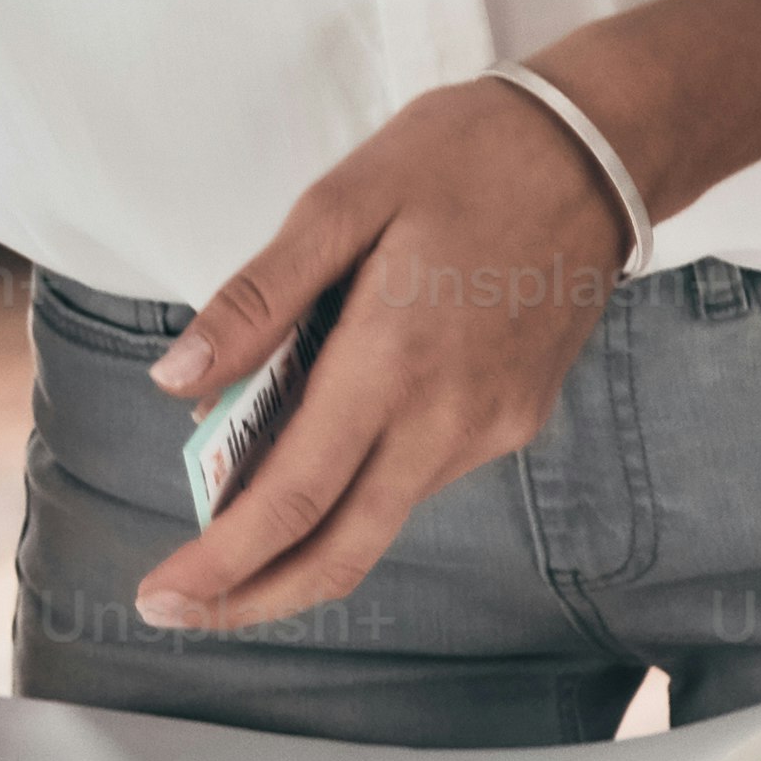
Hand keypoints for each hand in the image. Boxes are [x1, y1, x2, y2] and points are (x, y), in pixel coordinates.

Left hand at [139, 78, 623, 634]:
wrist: (599, 152)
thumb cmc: (462, 158)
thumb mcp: (341, 201)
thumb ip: (258, 299)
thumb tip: (175, 380)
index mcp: (393, 362)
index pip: (295, 498)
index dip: (223, 563)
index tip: (160, 597)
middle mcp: (448, 419)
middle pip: (340, 549)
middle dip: (251, 593)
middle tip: (173, 607)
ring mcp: (489, 428)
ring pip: (379, 517)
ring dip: (300, 534)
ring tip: (222, 510)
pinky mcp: (514, 421)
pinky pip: (417, 475)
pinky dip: (354, 484)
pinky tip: (312, 445)